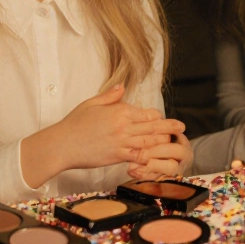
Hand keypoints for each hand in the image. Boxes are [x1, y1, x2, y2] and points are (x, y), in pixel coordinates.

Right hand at [22, 85, 184, 187]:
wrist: (63, 144)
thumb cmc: (74, 123)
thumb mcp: (91, 103)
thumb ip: (110, 96)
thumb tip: (122, 86)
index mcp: (119, 111)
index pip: (145, 113)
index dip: (155, 116)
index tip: (161, 118)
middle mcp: (124, 126)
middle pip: (152, 127)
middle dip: (168, 127)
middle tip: (182, 127)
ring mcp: (122, 142)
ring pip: (149, 141)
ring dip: (163, 141)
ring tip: (176, 141)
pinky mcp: (118, 157)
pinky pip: (139, 157)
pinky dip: (150, 157)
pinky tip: (159, 157)